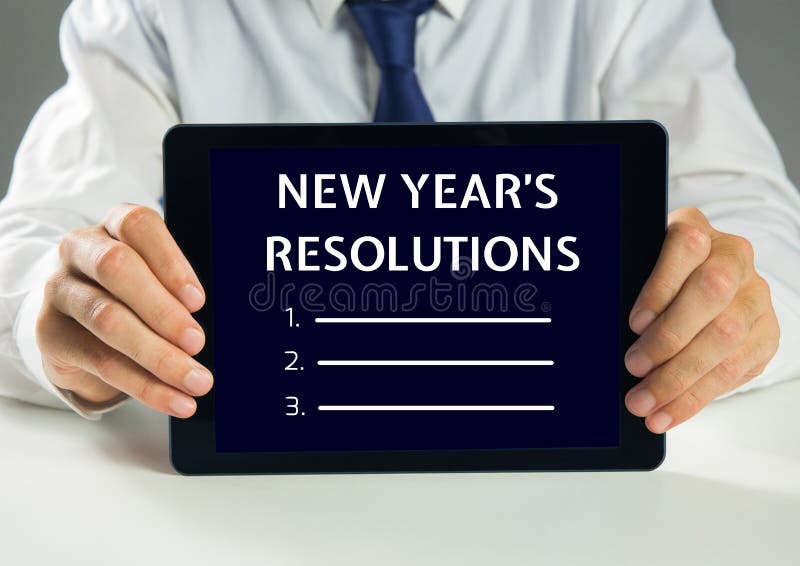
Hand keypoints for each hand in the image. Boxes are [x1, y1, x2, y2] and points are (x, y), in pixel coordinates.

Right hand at [36, 204, 211, 417]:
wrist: (76, 324)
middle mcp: (81, 249)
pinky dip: (146, 386)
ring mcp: (60, 289)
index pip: (138, 225)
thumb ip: (177, 291)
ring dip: (159, 355)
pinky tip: (176, 400)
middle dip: (163, 310)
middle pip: (118, 269)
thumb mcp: (154, 279)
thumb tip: (207, 323)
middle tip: (198, 342)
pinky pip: (101, 361)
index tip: (198, 299)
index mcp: (113, 226)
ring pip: (108, 319)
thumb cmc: (129, 294)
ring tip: (195, 379)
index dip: (170, 261)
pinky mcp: (51, 333)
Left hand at [624, 207, 778, 432]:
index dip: (661, 286)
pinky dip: (696, 397)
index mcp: (698, 230)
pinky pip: (736, 370)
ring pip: (725, 337)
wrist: (707, 283)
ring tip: (644, 404)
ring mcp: (755, 295)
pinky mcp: (766, 332)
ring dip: (679, 379)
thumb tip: (607, 328)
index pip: (686, 246)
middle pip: (710, 294)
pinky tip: (668, 412)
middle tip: (633, 368)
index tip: (634, 322)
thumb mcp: (642, 268)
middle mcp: (733, 258)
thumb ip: (631, 286)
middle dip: (667, 339)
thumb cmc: (663, 279)